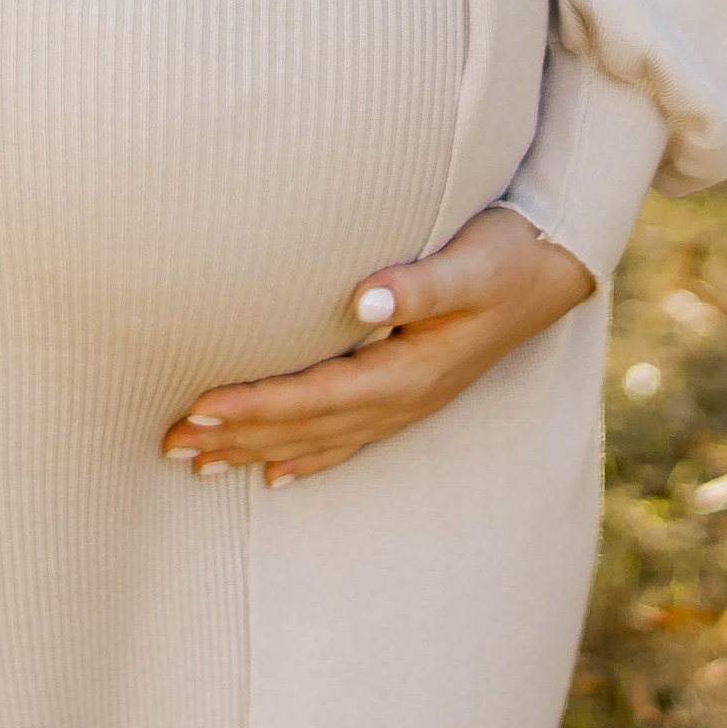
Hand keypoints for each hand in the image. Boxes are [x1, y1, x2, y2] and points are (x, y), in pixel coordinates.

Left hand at [161, 208, 595, 482]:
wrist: (556, 265)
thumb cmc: (506, 254)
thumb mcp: (470, 263)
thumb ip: (419, 284)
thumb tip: (365, 298)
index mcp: (409, 372)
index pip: (314, 396)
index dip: (254, 406)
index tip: (197, 409)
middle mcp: (404, 399)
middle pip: (306, 428)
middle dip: (238, 437)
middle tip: (171, 445)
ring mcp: (410, 403)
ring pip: (320, 439)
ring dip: (259, 450)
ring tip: (201, 466)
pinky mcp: (414, 393)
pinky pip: (351, 438)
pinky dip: (309, 456)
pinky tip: (278, 473)